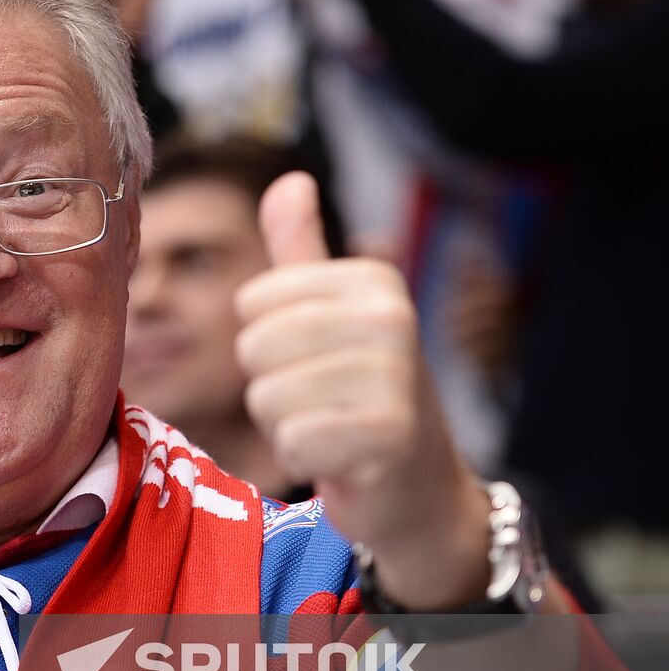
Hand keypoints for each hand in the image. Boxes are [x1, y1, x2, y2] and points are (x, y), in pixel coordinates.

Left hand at [235, 173, 487, 609]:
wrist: (420, 490)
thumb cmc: (361, 396)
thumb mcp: (332, 314)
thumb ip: (302, 250)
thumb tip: (288, 180)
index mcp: (371, 280)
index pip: (251, 303)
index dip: (265, 343)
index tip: (314, 361)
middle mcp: (390, 317)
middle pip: (253, 348)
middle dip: (271, 387)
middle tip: (322, 402)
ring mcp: (394, 376)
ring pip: (266, 397)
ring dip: (287, 425)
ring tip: (332, 428)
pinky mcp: (386, 436)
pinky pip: (290, 441)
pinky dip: (303, 459)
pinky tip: (341, 459)